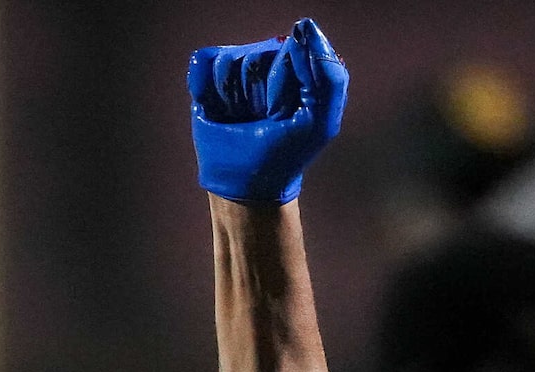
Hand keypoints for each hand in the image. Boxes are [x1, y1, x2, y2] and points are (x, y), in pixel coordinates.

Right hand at [187, 18, 348, 204]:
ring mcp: (237, 68)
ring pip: (228, 64)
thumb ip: (329, 75)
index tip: (283, 115)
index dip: (281, 86)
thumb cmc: (284, 152)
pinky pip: (205, 65)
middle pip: (256, 58)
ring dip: (232, 99)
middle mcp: (268, 60)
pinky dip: (209, 92)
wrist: (243, 181)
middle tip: (261, 119)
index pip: (287, 52)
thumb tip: (302, 28)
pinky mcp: (209, 77)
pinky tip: (219, 110)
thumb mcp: (320, 121)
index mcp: (298, 66)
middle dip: (256, 96)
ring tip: (241, 117)